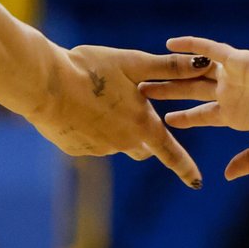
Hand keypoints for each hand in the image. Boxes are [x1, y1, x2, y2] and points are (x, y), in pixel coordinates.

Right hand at [25, 45, 207, 187]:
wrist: (43, 84)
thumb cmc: (92, 69)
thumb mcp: (135, 63)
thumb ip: (170, 68)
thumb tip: (205, 64)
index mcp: (142, 126)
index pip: (171, 153)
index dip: (185, 168)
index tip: (197, 183)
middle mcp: (122, 143)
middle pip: (143, 148)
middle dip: (146, 137)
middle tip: (136, 113)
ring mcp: (97, 149)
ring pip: (116, 143)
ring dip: (116, 129)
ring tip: (100, 100)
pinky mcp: (75, 149)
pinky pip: (92, 142)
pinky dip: (93, 129)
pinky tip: (81, 108)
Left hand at [140, 36, 248, 180]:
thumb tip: (225, 174)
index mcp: (239, 114)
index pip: (203, 115)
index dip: (184, 118)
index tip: (164, 121)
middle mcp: (233, 93)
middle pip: (191, 93)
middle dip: (167, 94)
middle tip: (139, 94)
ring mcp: (235, 76)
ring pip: (194, 72)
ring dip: (170, 72)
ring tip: (143, 73)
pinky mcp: (241, 60)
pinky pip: (212, 50)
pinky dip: (192, 46)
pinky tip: (171, 42)